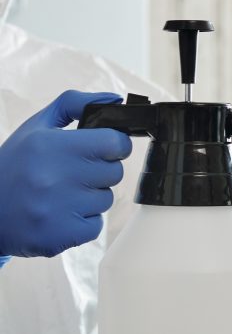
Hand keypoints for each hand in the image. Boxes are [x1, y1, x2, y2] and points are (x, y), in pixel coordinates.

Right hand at [0, 90, 131, 257]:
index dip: (113, 145)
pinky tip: (58, 214)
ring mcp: (59, 208)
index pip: (115, 143)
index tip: (101, 149)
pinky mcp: (62, 234)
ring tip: (59, 194)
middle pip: (114, 172)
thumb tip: (114, 99)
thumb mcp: (35, 127)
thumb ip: (73, 105)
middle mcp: (55, 176)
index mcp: (50, 145)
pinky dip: (81, 223)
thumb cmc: (14, 166)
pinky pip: (96, 226)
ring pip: (106, 200)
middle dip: (98, 172)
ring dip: (89, 198)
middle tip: (70, 174)